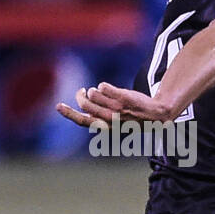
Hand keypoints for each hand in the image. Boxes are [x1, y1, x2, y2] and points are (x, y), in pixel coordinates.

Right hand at [56, 83, 172, 128]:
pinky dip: (105, 86)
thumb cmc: (133, 120)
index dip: (69, 113)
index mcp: (106, 128)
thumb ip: (99, 117)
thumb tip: (82, 104)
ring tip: (103, 93)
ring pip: (93, 93)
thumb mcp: (115, 124)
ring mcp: (117, 108)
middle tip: (82, 91)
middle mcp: (110, 119)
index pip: (83, 121)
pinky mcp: (122, 97)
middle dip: (81, 95)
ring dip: (95, 90)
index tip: (58, 105)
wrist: (156, 116)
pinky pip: (103, 86)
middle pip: (85, 103)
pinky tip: (112, 90)